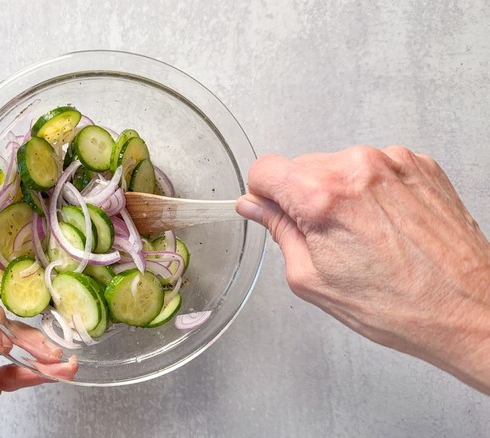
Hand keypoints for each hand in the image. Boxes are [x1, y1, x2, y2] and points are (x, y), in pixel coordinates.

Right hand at [235, 145, 489, 393]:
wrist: (468, 308)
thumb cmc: (398, 305)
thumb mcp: (312, 279)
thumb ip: (279, 231)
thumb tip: (256, 207)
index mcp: (323, 196)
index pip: (265, 169)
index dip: (262, 194)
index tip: (272, 210)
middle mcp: (357, 167)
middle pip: (302, 167)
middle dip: (303, 198)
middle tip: (327, 239)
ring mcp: (393, 161)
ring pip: (339, 167)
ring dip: (340, 194)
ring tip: (365, 237)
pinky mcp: (419, 165)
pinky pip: (374, 169)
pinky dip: (372, 192)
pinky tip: (387, 227)